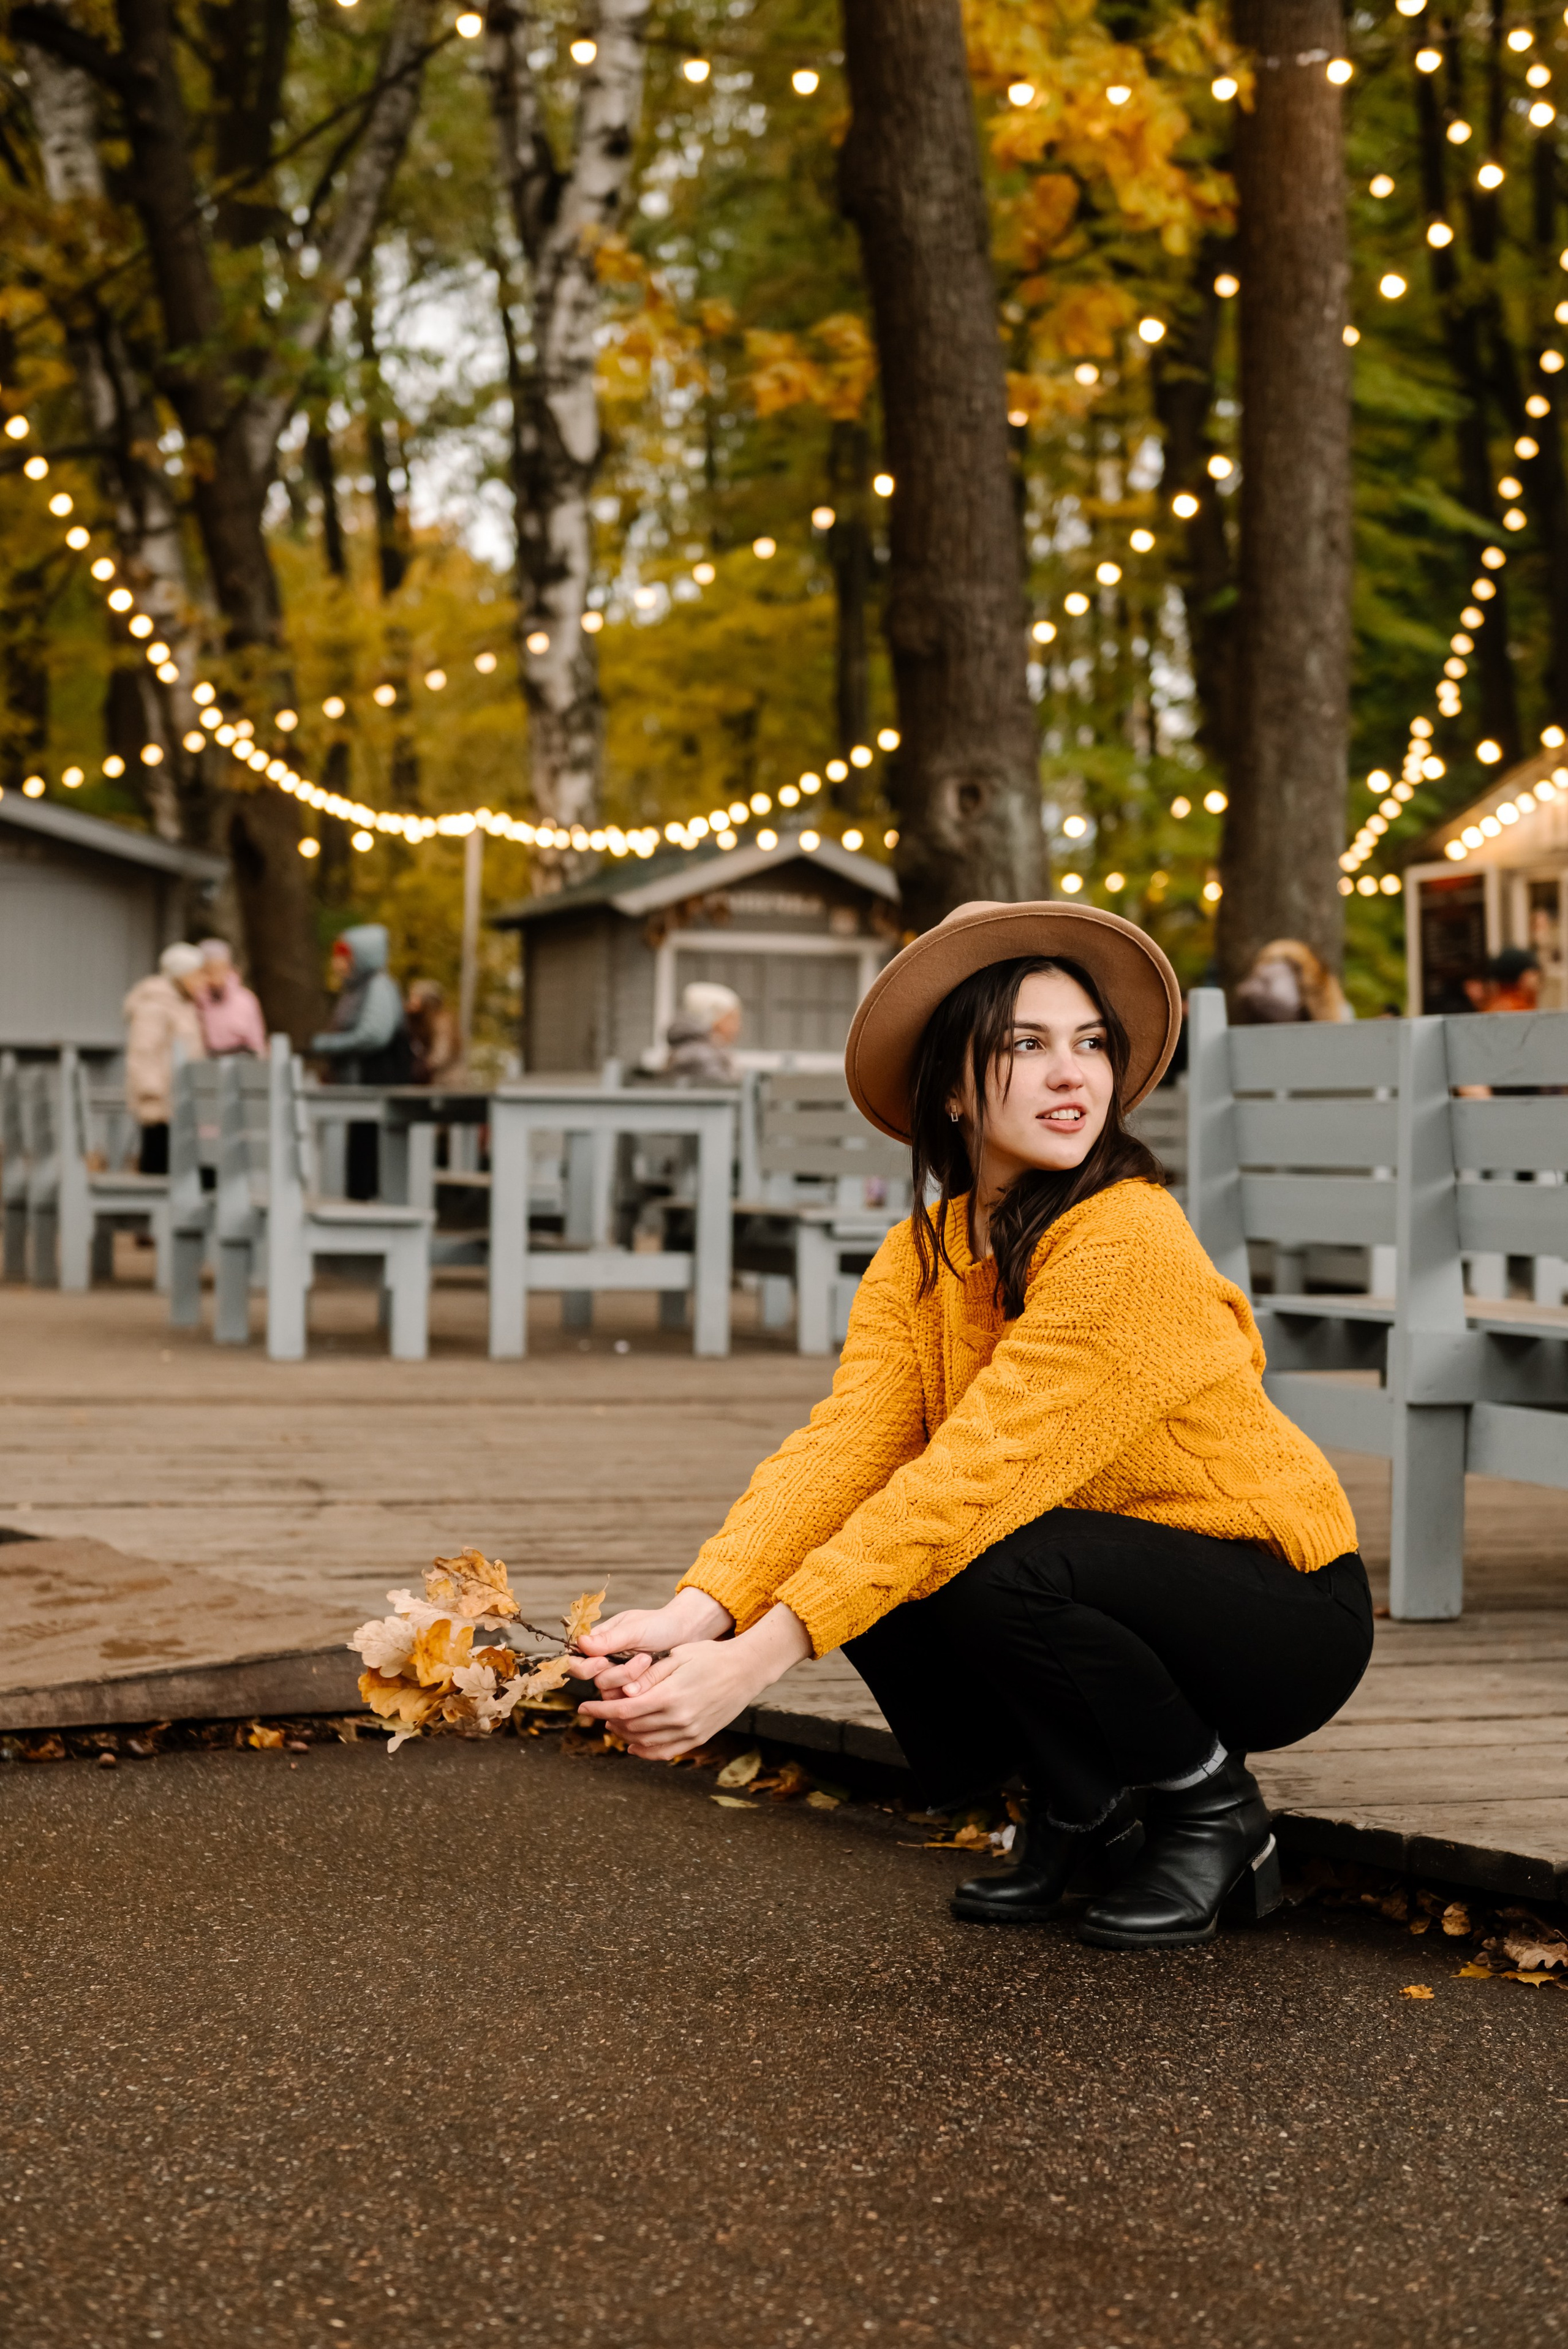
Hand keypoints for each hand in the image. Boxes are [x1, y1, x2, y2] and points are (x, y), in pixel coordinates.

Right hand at [566, 1588, 733, 1696]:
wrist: (686, 1634)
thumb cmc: (660, 1625)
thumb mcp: (635, 1628)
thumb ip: (610, 1639)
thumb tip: (581, 1643)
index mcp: (598, 1642)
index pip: (575, 1660)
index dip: (585, 1667)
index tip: (602, 1662)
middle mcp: (604, 1661)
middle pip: (594, 1680)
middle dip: (618, 1673)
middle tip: (642, 1659)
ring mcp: (619, 1677)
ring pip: (610, 1693)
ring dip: (631, 1680)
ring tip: (650, 1661)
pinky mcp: (633, 1690)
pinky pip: (627, 1700)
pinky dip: (640, 1691)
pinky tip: (653, 1678)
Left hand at [576, 1602, 812, 1760]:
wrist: (746, 1670)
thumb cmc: (710, 1656)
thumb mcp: (676, 1657)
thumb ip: (648, 1677)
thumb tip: (623, 1693)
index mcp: (670, 1696)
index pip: (624, 1710)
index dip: (600, 1710)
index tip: (584, 1707)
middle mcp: (679, 1719)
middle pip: (632, 1728)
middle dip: (609, 1721)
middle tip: (597, 1713)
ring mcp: (690, 1732)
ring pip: (646, 1743)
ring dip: (625, 1736)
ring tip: (613, 1725)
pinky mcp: (699, 1738)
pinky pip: (666, 1752)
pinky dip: (646, 1751)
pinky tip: (635, 1744)